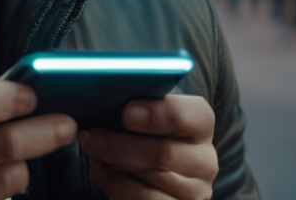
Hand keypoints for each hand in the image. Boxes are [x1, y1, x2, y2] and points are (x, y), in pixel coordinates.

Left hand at [78, 94, 217, 199]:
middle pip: (164, 154)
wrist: (145, 174)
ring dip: (113, 168)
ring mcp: (195, 193)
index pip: (196, 116)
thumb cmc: (140, 136)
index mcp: (199, 127)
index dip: (161, 113)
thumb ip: (132, 110)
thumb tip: (102, 105)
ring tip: (94, 153)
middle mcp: (204, 162)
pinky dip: (116, 187)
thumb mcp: (141, 120)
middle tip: (90, 137)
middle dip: (121, 145)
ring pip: (150, 183)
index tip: (127, 112)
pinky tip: (105, 174)